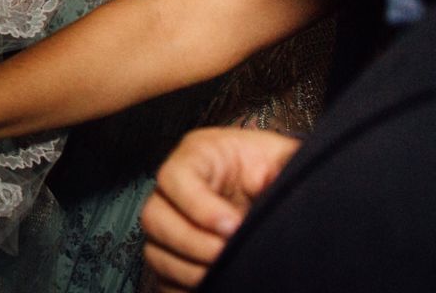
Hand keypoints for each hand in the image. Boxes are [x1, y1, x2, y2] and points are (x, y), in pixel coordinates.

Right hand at [141, 127, 298, 291]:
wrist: (273, 188)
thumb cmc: (271, 167)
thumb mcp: (280, 157)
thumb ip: (281, 164)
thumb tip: (279, 179)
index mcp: (197, 156)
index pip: (174, 177)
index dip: (198, 206)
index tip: (234, 227)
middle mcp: (173, 190)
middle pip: (154, 216)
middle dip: (191, 243)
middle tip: (227, 254)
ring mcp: (169, 223)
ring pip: (155, 251)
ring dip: (189, 269)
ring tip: (226, 273)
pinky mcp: (173, 254)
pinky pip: (163, 278)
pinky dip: (183, 288)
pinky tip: (216, 286)